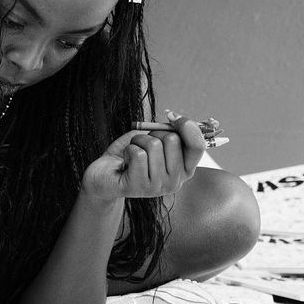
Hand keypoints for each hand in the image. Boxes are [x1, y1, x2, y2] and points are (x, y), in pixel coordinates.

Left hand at [81, 113, 205, 202]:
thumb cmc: (132, 155)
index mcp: (184, 170)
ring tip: (132, 153)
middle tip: (144, 144)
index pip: (198, 145)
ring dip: (138, 141)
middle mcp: (175, 182)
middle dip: (154, 133)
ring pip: (154, 145)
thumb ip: (171, 131)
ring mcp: (158, 187)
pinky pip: (138, 154)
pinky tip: (125, 161)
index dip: (186, 125)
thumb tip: (175, 117)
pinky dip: (128, 149)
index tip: (171, 116)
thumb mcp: (155, 140)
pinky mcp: (139, 187)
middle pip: (173, 140)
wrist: (105, 175)